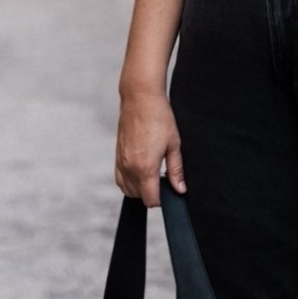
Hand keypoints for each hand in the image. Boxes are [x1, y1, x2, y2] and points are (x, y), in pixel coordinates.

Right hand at [115, 88, 183, 205]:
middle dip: (151, 194)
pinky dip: (128, 181)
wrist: (140, 98)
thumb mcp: (174, 145)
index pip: (150, 199)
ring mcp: (121, 162)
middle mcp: (130, 168)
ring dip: (139, 189)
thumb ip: (176, 170)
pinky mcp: (116, 155)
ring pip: (127, 189)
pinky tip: (140, 171)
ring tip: (152, 176)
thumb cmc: (159, 117)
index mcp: (145, 168)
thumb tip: (180, 189)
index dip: (161, 200)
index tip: (169, 190)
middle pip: (138, 196)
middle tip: (163, 181)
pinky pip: (119, 178)